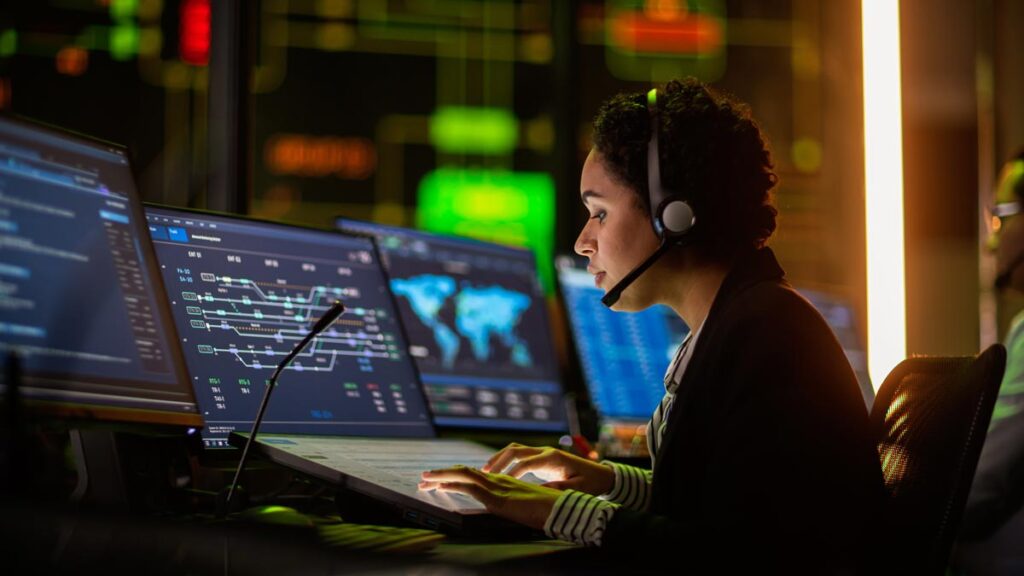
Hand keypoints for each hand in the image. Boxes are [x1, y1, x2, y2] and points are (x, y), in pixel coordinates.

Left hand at [418, 465, 562, 529]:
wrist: (566, 509)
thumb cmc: (552, 510)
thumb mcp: (528, 505)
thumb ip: (515, 503)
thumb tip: (507, 506)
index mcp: (505, 483)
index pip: (474, 475)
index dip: (454, 476)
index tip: (439, 479)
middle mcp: (500, 482)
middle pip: (465, 472)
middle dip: (442, 474)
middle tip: (424, 477)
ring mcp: (499, 489)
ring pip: (463, 475)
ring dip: (441, 476)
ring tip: (424, 479)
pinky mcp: (500, 499)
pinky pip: (471, 488)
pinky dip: (453, 484)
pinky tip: (441, 486)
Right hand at [483, 443, 614, 495]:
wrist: (601, 474)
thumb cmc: (591, 482)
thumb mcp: (578, 488)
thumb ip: (560, 489)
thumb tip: (540, 492)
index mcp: (553, 458)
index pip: (527, 462)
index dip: (513, 473)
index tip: (502, 484)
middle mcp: (545, 452)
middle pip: (516, 450)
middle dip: (498, 460)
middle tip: (483, 473)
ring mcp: (542, 453)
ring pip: (515, 450)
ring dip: (499, 458)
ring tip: (484, 471)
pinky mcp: (541, 459)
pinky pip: (519, 456)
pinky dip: (506, 462)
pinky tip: (497, 473)